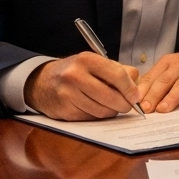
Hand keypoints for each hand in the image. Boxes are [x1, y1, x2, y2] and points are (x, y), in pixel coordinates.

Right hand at [25, 53, 141, 120]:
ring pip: (102, 111)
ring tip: (111, 106)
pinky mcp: (65, 111)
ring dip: (112, 111)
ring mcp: (68, 94)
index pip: (117, 75)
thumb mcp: (94, 63)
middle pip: (111, 96)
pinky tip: (95, 108)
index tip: (136, 96)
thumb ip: (118, 71)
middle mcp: (75, 75)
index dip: (130, 89)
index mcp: (87, 59)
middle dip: (124, 104)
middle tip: (127, 105)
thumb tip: (137, 88)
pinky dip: (98, 116)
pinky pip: (91, 118)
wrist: (42, 82)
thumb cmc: (75, 72)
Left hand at [135, 41, 178, 112]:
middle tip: (146, 109)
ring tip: (163, 109)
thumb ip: (160, 80)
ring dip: (172, 97)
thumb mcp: (175, 67)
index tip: (133, 103)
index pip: (153, 77)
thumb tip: (140, 98)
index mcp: (169, 62)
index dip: (143, 90)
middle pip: (165, 80)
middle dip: (154, 95)